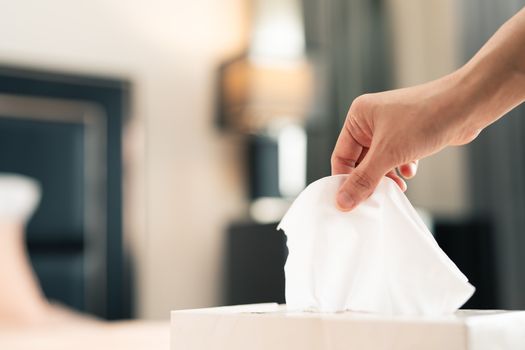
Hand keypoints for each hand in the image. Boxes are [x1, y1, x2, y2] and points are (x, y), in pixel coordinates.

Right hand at [331, 74, 479, 210]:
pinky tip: (411, 171)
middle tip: (375, 198)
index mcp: (358, 116)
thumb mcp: (388, 154)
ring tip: (397, 188)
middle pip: (360, 161)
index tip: (349, 202)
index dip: (345, 180)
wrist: (467, 105)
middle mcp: (372, 120)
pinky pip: (396, 158)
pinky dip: (401, 168)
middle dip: (369, 179)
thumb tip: (343, 201)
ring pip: (379, 161)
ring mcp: (391, 127)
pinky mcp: (408, 134)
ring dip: (386, 177)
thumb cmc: (426, 118)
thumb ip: (364, 180)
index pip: (341, 155)